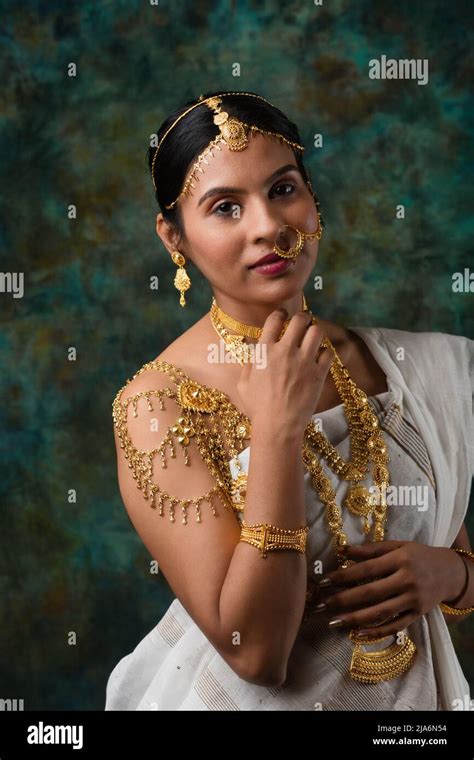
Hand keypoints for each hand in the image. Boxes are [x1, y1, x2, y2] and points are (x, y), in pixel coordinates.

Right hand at [236, 308, 333, 430]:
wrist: (277, 427)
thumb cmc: (257, 408)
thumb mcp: (243, 384)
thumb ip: (248, 362)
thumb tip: (251, 347)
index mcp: (264, 351)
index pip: (275, 319)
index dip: (281, 314)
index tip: (284, 316)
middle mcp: (284, 352)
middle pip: (300, 320)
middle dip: (303, 318)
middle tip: (303, 322)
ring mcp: (303, 362)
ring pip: (317, 331)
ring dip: (315, 331)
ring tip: (313, 336)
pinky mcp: (318, 374)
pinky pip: (328, 352)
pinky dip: (325, 352)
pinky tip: (320, 357)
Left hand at [308, 540, 466, 637]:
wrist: (449, 572)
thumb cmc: (418, 555)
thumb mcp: (398, 545)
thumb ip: (371, 549)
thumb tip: (343, 549)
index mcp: (400, 559)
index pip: (366, 569)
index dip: (343, 576)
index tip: (323, 582)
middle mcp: (407, 581)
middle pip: (370, 593)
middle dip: (343, 600)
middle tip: (321, 605)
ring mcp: (413, 600)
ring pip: (380, 612)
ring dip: (354, 619)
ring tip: (333, 622)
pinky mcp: (417, 615)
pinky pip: (394, 626)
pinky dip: (376, 632)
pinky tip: (357, 634)